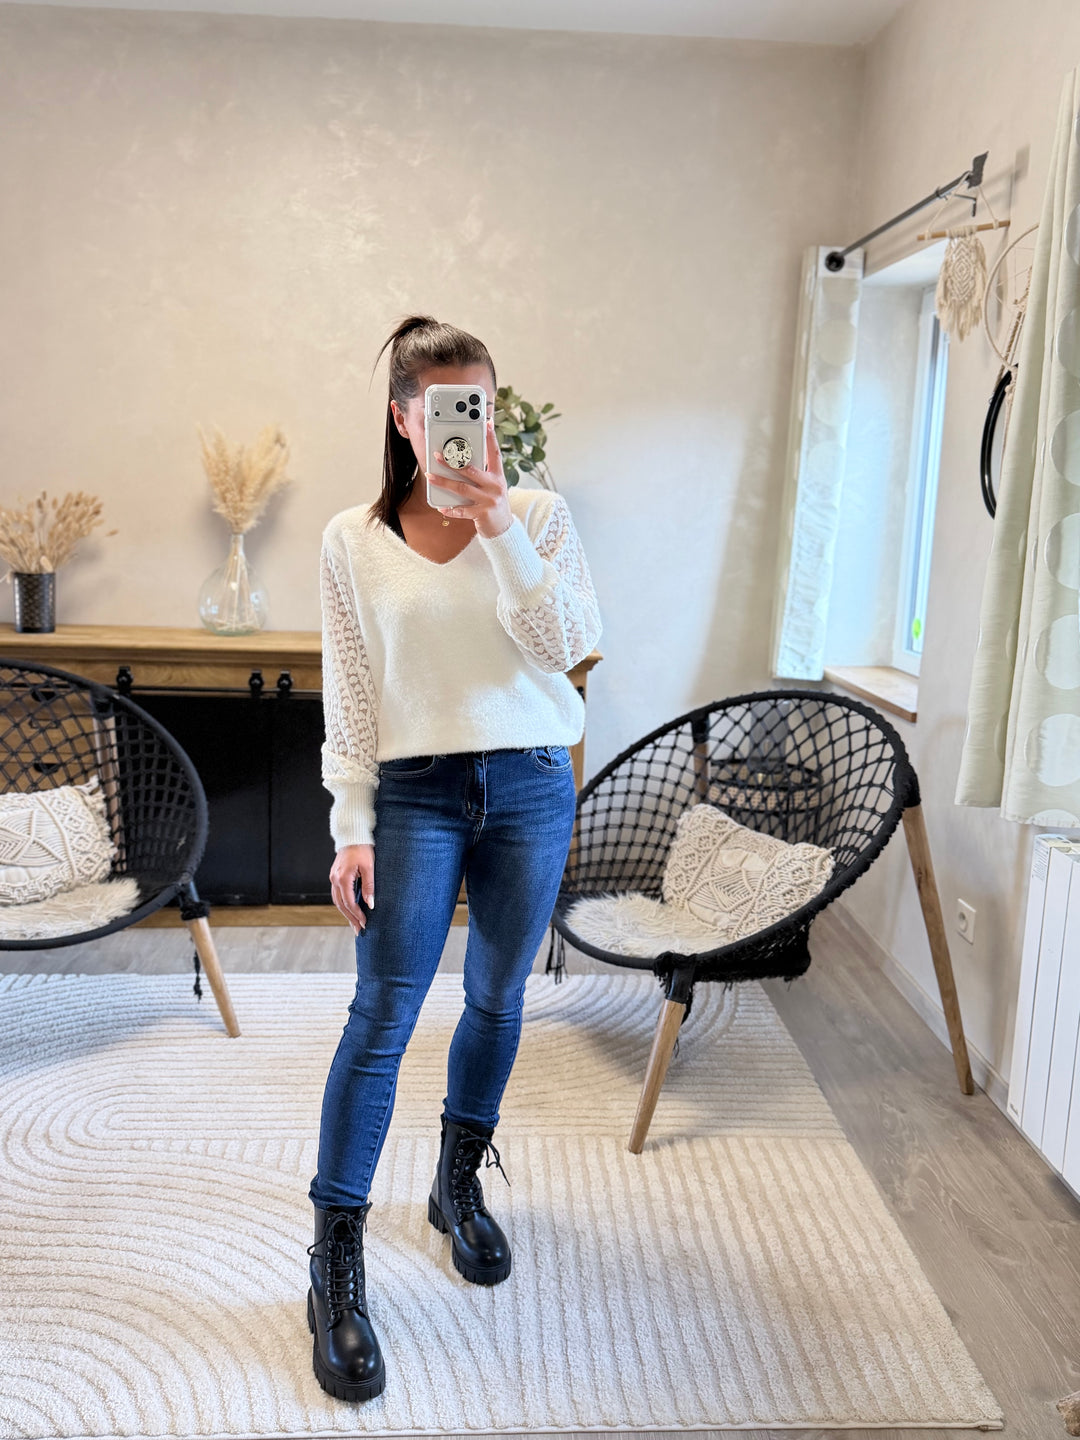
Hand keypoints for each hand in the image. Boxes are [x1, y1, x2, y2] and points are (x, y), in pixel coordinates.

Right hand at [330, 844, 374, 935]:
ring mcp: (333, 878)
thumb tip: (370, 904)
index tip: (365, 924)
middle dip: (350, 918)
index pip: (349, 903)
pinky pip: (337, 894)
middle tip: (359, 930)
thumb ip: (369, 886)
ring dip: (346, 913)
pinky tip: (350, 909)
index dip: (357, 915)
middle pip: (341, 905)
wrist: (352, 835)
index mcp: (342, 878)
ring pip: (337, 901)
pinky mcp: (335, 876)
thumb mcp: (369, 867)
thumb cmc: (362, 849)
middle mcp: (335, 880)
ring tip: (354, 923)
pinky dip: (343, 904)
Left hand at [426, 418, 512, 538]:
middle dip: (452, 462)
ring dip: (444, 482)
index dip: (491, 438)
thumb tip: (462, 460)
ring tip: (430, 477)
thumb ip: (482, 473)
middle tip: (437, 455)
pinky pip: (462, 511)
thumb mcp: (493, 485)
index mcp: (498, 476)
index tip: (487, 423)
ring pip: (462, 488)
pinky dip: (451, 509)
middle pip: (471, 470)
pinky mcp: (482, 514)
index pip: (495, 453)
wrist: (503, 528)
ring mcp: (489, 500)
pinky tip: (441, 507)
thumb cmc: (493, 502)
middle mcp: (495, 486)